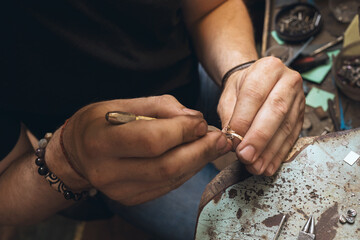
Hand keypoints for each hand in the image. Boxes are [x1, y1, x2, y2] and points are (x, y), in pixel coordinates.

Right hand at [47, 95, 230, 204]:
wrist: (77, 152)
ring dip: (198, 162)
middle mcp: (108, 171)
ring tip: (214, 146)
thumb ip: (161, 107)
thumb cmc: (100, 122)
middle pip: (166, 165)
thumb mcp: (123, 103)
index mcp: (101, 141)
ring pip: (171, 178)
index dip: (182, 132)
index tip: (201, 122)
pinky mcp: (131, 198)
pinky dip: (186, 171)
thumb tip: (196, 119)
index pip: (151, 140)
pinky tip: (196, 158)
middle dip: (200, 151)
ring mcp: (119, 190)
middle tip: (220, 139)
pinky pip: (167, 186)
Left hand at [218, 57, 304, 175]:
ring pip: (285, 127)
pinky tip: (268, 166)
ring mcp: (298, 99)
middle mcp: (288, 80)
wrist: (261, 80)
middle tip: (246, 156)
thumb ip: (229, 115)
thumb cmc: (243, 87)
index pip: (254, 94)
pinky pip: (292, 137)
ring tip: (256, 166)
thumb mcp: (230, 94)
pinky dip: (278, 155)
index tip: (234, 141)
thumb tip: (232, 141)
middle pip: (275, 111)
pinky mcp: (302, 116)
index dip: (244, 120)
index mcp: (268, 68)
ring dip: (269, 151)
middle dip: (259, 138)